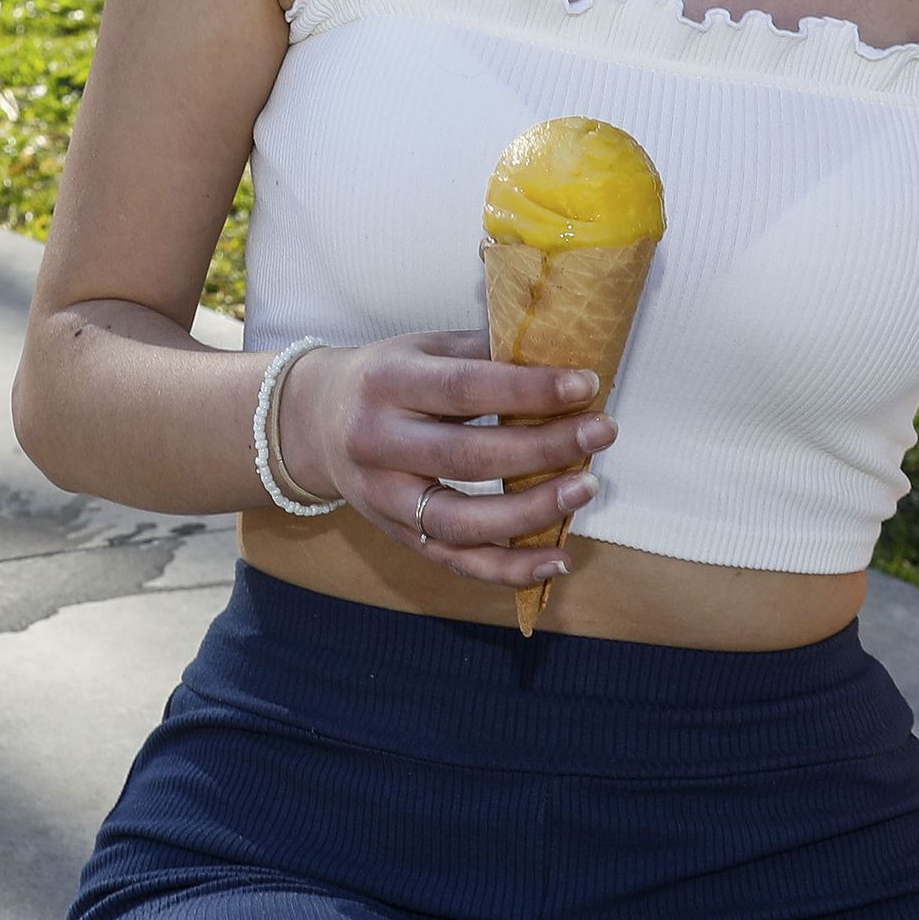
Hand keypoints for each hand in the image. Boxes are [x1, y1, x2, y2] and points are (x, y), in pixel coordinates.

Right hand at [277, 333, 613, 590]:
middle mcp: (376, 443)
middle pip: (467, 457)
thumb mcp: (424, 349)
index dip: (528, 390)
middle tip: (602, 432)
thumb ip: (485, 354)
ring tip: (585, 487)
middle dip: (544, 447)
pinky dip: (509, 570)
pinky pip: (456, 561)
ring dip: (532, 511)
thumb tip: (564, 355)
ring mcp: (382, 497)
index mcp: (386, 383)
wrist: (316, 423)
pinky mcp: (397, 534)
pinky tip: (557, 560)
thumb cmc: (389, 379)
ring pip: (461, 520)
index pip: (464, 388)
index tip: (586, 385)